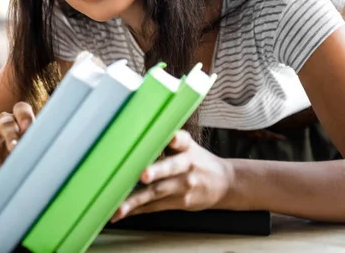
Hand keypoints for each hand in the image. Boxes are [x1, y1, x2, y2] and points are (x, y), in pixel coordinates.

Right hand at [0, 102, 34, 188]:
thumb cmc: (19, 158)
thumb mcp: (28, 153)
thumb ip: (32, 150)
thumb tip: (38, 158)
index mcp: (19, 119)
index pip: (21, 110)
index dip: (24, 116)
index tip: (28, 127)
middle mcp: (3, 122)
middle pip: (6, 123)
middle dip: (11, 136)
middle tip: (14, 149)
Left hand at [110, 130, 234, 222]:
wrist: (224, 184)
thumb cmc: (198, 161)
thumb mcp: (188, 145)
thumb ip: (168, 139)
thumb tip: (140, 132)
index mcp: (186, 148)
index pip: (182, 140)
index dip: (176, 138)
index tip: (171, 138)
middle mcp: (185, 166)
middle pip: (169, 168)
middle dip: (156, 171)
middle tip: (144, 175)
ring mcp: (182, 187)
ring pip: (157, 192)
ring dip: (136, 200)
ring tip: (120, 207)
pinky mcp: (179, 202)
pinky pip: (154, 206)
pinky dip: (136, 210)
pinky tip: (121, 213)